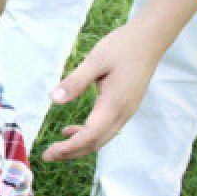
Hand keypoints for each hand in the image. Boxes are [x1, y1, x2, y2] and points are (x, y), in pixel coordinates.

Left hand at [42, 23, 161, 160]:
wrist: (149, 39)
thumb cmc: (122, 46)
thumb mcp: (95, 60)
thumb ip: (74, 81)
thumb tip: (53, 100)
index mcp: (115, 103)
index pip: (90, 135)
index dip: (69, 147)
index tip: (48, 152)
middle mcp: (123, 112)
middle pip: (96, 143)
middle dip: (71, 153)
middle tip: (46, 156)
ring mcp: (127, 111)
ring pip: (101, 139)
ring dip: (78, 146)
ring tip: (56, 148)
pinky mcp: (125, 106)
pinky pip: (106, 129)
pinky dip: (88, 135)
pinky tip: (70, 130)